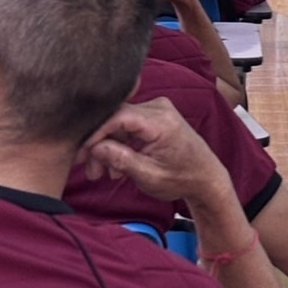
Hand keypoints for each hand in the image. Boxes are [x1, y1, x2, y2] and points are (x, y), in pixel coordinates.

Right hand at [80, 98, 232, 202]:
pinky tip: (116, 166)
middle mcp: (160, 108)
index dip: (96, 134)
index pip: (119, 116)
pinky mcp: (155, 115)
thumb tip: (94, 147)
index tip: (82, 154)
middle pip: (116, 118)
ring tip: (103, 174)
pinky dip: (119, 143)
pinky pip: (128, 124)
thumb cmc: (181, 179)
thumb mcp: (149, 176)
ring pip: (119, 122)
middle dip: (99, 145)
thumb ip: (122, 160)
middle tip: (91, 171)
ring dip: (108, 147)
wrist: (205, 177)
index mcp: (162, 122)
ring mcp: (158, 109)